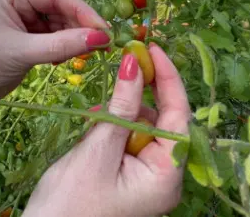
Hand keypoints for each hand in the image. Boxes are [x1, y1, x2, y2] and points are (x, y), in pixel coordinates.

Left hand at [0, 0, 109, 98]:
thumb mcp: (22, 53)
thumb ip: (61, 45)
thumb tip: (100, 38)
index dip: (82, 11)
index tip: (103, 30)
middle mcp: (21, 4)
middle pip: (62, 10)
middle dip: (81, 27)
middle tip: (102, 46)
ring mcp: (26, 22)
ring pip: (62, 26)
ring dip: (74, 40)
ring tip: (84, 56)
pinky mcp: (30, 40)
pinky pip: (56, 40)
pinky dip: (65, 49)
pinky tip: (63, 61)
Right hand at [23, 44, 190, 216]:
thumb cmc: (70, 203)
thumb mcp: (98, 149)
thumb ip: (121, 105)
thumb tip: (135, 62)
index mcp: (166, 176)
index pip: (179, 116)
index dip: (168, 79)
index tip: (152, 49)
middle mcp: (163, 177)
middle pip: (161, 120)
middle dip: (139, 96)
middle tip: (122, 67)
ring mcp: (146, 177)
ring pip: (141, 127)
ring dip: (119, 114)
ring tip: (93, 118)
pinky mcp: (128, 176)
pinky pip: (127, 141)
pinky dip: (111, 129)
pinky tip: (92, 130)